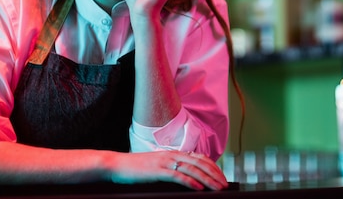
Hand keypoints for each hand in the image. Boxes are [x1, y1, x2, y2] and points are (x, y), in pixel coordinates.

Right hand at [110, 150, 227, 190]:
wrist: (118, 164)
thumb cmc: (138, 167)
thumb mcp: (159, 164)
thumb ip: (173, 167)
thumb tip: (188, 176)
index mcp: (174, 153)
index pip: (200, 158)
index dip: (213, 167)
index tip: (222, 176)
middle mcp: (173, 155)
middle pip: (200, 163)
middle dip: (215, 174)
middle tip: (224, 184)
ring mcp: (166, 162)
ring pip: (192, 170)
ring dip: (207, 179)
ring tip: (216, 188)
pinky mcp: (158, 171)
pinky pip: (178, 176)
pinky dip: (190, 182)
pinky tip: (198, 189)